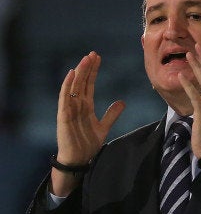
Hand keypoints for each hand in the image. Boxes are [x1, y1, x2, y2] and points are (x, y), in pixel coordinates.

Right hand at [51, 51, 124, 195]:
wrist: (79, 159)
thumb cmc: (87, 144)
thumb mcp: (103, 126)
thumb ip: (112, 114)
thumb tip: (122, 101)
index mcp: (85, 106)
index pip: (89, 84)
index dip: (93, 71)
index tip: (98, 58)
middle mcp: (76, 104)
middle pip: (81, 81)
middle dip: (87, 67)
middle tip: (93, 53)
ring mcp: (69, 109)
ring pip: (73, 86)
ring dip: (78, 72)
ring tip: (85, 59)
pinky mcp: (63, 115)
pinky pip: (64, 97)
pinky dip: (66, 85)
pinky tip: (71, 74)